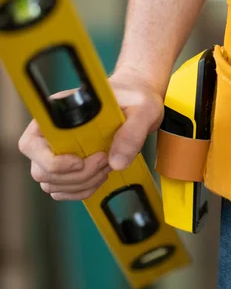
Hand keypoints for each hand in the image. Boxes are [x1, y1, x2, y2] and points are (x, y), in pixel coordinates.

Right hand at [18, 70, 164, 200]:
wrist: (138, 101)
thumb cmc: (134, 98)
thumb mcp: (142, 109)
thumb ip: (132, 131)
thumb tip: (116, 161)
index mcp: (59, 113)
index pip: (31, 143)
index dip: (50, 160)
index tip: (79, 160)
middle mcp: (52, 133)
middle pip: (41, 170)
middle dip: (76, 175)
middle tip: (104, 160)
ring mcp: (58, 151)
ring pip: (52, 184)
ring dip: (81, 184)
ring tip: (106, 165)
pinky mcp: (69, 166)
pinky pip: (64, 190)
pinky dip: (83, 190)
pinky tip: (101, 175)